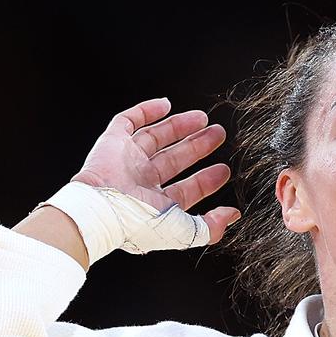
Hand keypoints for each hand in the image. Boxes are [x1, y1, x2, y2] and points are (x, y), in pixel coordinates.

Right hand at [73, 97, 240, 243]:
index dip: (206, 180)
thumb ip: (210, 227)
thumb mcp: (185, 231)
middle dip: (197, 147)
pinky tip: (165, 105)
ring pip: (156, 139)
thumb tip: (231, 216)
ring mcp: (127, 162)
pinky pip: (128, 122)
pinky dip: (146, 111)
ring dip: (178, 127)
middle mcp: (141, 183)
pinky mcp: (112, 143)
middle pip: (174, 159)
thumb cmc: (139, 223)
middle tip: (217, 135)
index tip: (223, 169)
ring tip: (202, 119)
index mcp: (156, 206)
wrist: (103, 209)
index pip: (186, 190)